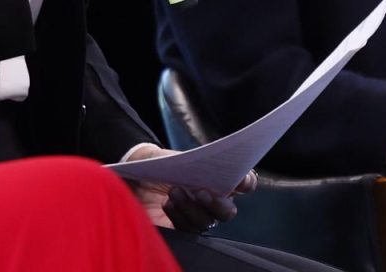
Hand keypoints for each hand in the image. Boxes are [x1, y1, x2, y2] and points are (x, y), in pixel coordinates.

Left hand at [118, 145, 256, 232]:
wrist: (138, 174)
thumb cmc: (163, 162)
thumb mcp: (179, 157)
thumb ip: (198, 161)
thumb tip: (213, 164)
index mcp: (221, 179)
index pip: (245, 184)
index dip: (247, 182)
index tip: (241, 179)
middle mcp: (214, 201)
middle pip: (228, 212)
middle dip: (217, 204)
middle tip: (201, 192)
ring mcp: (199, 216)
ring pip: (206, 222)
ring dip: (191, 208)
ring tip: (174, 192)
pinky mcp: (182, 227)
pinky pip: (187, 229)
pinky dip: (178, 216)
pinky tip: (168, 203)